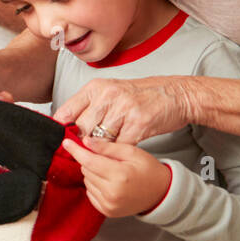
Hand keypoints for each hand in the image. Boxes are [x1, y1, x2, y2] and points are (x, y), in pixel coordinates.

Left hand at [52, 75, 195, 145]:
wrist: (176, 94)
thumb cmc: (142, 95)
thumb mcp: (111, 92)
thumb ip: (90, 107)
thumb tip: (68, 126)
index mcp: (96, 88)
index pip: (67, 112)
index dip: (62, 129)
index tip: (62, 140)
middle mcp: (108, 96)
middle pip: (81, 128)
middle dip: (82, 142)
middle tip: (86, 150)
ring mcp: (124, 109)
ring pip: (99, 139)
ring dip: (101, 149)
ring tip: (104, 152)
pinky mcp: (139, 124)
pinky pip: (119, 145)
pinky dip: (118, 152)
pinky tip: (120, 151)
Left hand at [60, 135, 172, 217]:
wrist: (161, 193)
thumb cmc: (149, 170)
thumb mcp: (132, 152)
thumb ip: (107, 147)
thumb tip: (86, 142)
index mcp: (119, 176)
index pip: (89, 161)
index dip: (76, 150)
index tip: (66, 142)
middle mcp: (112, 193)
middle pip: (86, 170)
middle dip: (91, 161)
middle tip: (109, 161)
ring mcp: (109, 204)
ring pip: (86, 181)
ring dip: (93, 174)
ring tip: (112, 173)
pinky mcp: (106, 211)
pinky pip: (90, 193)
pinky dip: (95, 186)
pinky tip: (110, 183)